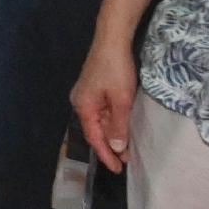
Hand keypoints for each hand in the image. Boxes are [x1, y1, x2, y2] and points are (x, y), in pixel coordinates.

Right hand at [73, 42, 137, 171]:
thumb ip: (118, 126)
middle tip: (126, 161)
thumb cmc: (116, 69)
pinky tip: (123, 126)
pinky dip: (113, 121)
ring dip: (113, 134)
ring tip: (127, 148)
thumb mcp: (121, 100)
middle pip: (95, 130)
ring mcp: (87, 95)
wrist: (112, 39)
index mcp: (83, 107)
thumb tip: (116, 149)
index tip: (117, 169)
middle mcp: (81, 103)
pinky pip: (102, 111)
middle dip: (110, 146)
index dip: (106, 155)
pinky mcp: (95, 88)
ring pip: (100, 121)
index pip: (94, 138)